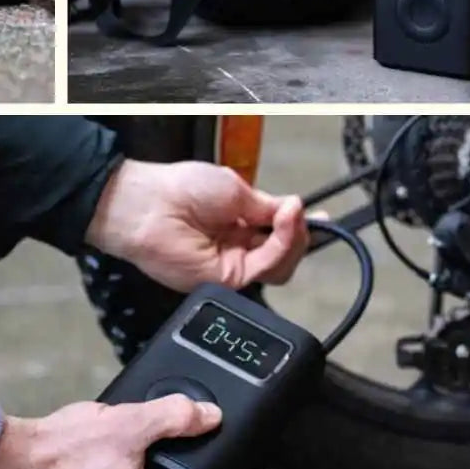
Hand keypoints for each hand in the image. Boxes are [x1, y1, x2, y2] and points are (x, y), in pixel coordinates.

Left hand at [86, 159, 309, 291]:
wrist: (150, 205)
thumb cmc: (183, 188)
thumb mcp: (237, 189)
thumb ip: (267, 207)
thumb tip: (295, 210)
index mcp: (239, 222)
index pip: (278, 233)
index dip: (299, 227)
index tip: (319, 217)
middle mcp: (238, 247)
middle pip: (285, 253)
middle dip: (299, 232)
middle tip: (297, 212)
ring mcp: (233, 265)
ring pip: (280, 265)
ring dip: (293, 238)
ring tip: (291, 214)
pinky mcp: (228, 280)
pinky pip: (265, 267)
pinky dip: (281, 245)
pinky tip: (283, 224)